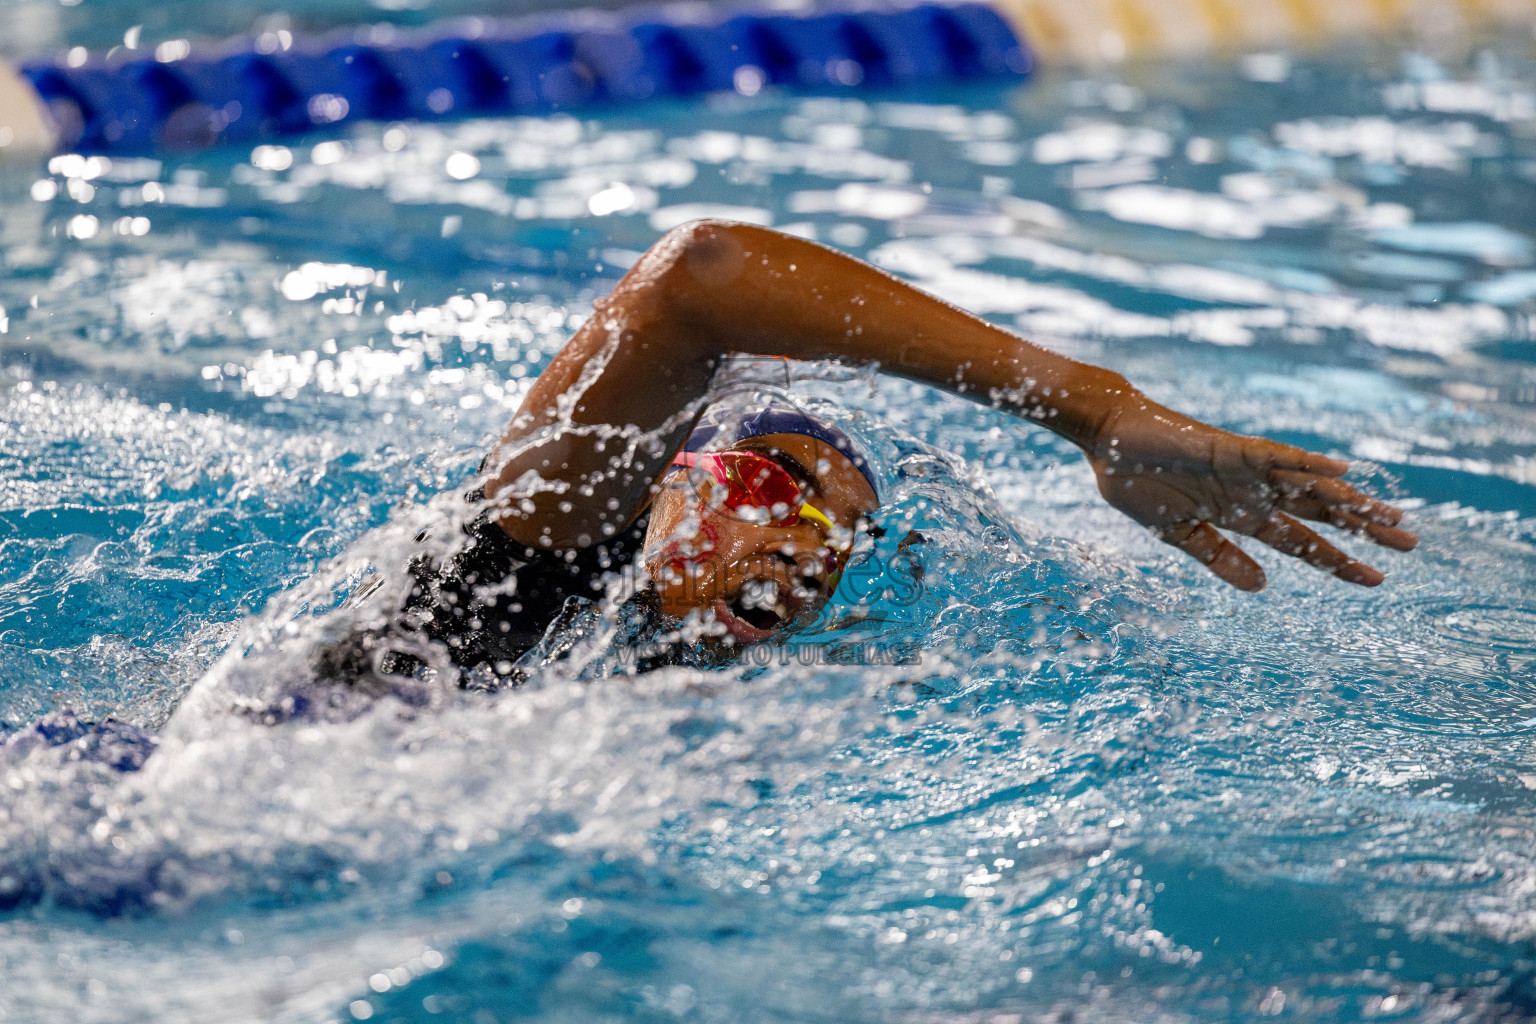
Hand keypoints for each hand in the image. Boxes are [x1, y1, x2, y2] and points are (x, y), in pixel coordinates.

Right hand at [1086, 399, 1417, 590]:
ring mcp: (1246, 469)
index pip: (1300, 541)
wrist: (1107, 441)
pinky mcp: (1230, 449)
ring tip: (1390, 514)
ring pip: (1309, 486)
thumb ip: (1219, 558)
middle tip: (1411, 542)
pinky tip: (1342, 471)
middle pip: (1319, 513)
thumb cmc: (1135, 481)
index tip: (1375, 579)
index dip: (1337, 560)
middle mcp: (1253, 492)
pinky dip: (1307, 463)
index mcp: (1239, 515)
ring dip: (1349, 499)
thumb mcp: (1177, 533)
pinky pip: (1276, 456)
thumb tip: (1263, 588)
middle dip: (1363, 528)